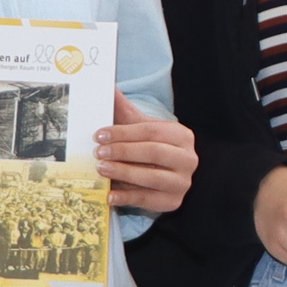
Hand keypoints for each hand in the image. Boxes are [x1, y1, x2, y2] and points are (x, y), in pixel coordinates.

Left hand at [99, 94, 196, 215]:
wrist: (168, 176)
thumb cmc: (151, 148)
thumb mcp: (142, 128)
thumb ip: (125, 109)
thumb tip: (106, 85)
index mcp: (182, 136)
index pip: (152, 132)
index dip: (124, 133)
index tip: (99, 135)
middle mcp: (188, 159)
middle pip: (154, 152)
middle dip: (123, 152)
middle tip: (98, 152)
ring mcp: (182, 182)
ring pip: (152, 178)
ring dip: (124, 173)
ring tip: (101, 169)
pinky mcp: (173, 202)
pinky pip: (148, 200)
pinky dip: (127, 197)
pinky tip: (109, 195)